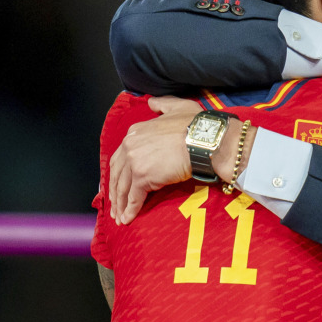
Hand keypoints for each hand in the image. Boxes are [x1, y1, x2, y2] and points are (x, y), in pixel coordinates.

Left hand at [109, 96, 202, 224]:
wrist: (207, 140)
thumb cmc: (197, 125)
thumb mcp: (178, 107)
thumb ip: (162, 105)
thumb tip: (152, 103)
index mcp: (136, 131)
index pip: (121, 156)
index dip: (119, 172)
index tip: (119, 184)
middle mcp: (131, 145)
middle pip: (117, 173)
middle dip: (115, 191)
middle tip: (115, 205)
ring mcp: (135, 162)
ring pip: (123, 187)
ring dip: (120, 204)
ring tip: (120, 217)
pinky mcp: (143, 177)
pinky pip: (134, 197)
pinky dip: (130, 209)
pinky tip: (128, 219)